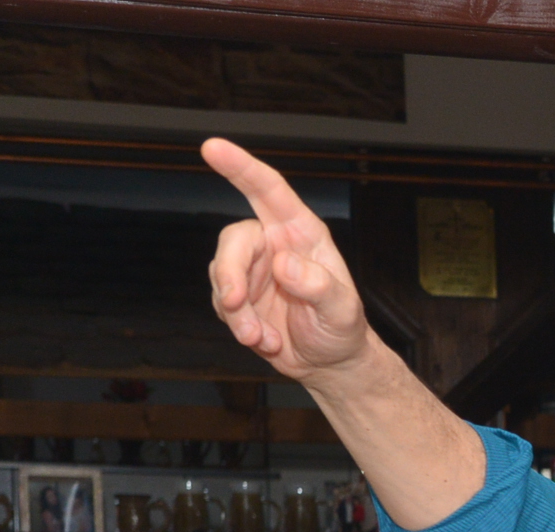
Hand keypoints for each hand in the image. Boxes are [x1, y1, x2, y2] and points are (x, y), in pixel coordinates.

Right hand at [203, 138, 376, 384]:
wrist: (330, 363)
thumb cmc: (342, 328)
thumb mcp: (342, 310)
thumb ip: (318, 286)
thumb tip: (284, 263)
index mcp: (301, 233)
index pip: (269, 191)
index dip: (241, 167)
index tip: (212, 146)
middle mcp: (273, 245)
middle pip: (234, 240)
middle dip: (229, 272)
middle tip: (234, 304)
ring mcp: (252, 271)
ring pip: (222, 275)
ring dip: (235, 311)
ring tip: (260, 337)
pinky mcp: (238, 297)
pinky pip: (222, 304)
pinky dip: (239, 327)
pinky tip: (265, 341)